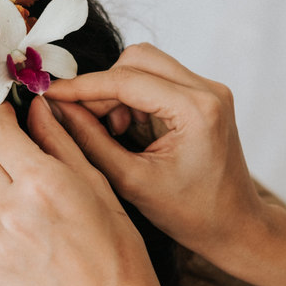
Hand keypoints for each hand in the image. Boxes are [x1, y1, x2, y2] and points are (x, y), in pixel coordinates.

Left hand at [0, 99, 181, 285]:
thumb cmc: (122, 256)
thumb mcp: (101, 188)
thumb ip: (63, 144)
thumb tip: (40, 110)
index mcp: (42, 183)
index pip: (1, 134)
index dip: (2, 118)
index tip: (8, 112)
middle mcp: (12, 210)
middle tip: (18, 144)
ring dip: (9, 189)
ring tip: (48, 207)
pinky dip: (14, 226)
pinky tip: (46, 241)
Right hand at [44, 43, 266, 267]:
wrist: (235, 226)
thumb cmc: (191, 214)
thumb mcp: (131, 181)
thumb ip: (90, 141)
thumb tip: (55, 110)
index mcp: (196, 110)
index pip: (126, 80)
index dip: (82, 87)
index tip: (49, 94)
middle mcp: (208, 90)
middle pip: (137, 59)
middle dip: (103, 87)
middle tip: (83, 120)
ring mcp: (210, 90)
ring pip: (146, 65)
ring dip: (118, 92)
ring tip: (112, 132)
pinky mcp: (205, 96)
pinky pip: (158, 79)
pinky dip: (134, 99)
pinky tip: (129, 131)